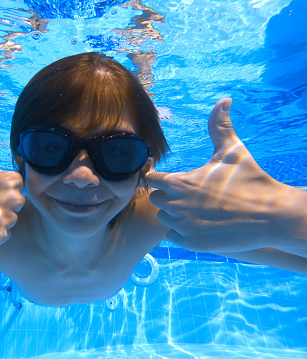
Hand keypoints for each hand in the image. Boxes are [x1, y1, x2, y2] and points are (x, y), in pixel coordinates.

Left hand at [146, 98, 297, 252]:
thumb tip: (224, 100)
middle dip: (168, 195)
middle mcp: (176, 205)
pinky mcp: (192, 243)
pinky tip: (199, 224)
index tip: (173, 179)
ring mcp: (183, 226)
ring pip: (164, 218)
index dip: (160, 178)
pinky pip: (173, 236)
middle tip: (189, 195)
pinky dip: (182, 231)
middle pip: (156, 199)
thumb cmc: (251, 179)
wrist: (273, 215)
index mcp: (180, 182)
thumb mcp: (233, 150)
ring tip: (196, 209)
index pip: (151, 179)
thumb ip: (220, 126)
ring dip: (174, 214)